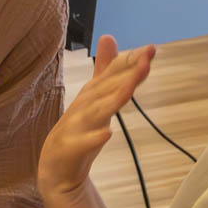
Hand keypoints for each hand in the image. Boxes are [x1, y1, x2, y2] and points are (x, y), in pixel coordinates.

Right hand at [38, 36, 154, 199]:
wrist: (55, 169)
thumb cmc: (77, 131)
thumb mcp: (93, 99)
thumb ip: (104, 70)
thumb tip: (108, 37)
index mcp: (91, 94)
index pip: (111, 73)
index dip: (130, 61)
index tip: (151, 49)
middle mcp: (83, 107)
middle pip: (106, 89)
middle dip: (125, 75)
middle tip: (146, 60)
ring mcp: (75, 128)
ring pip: (95, 112)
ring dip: (111, 100)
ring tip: (129, 89)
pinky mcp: (69, 150)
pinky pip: (82, 145)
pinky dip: (94, 139)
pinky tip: (107, 133)